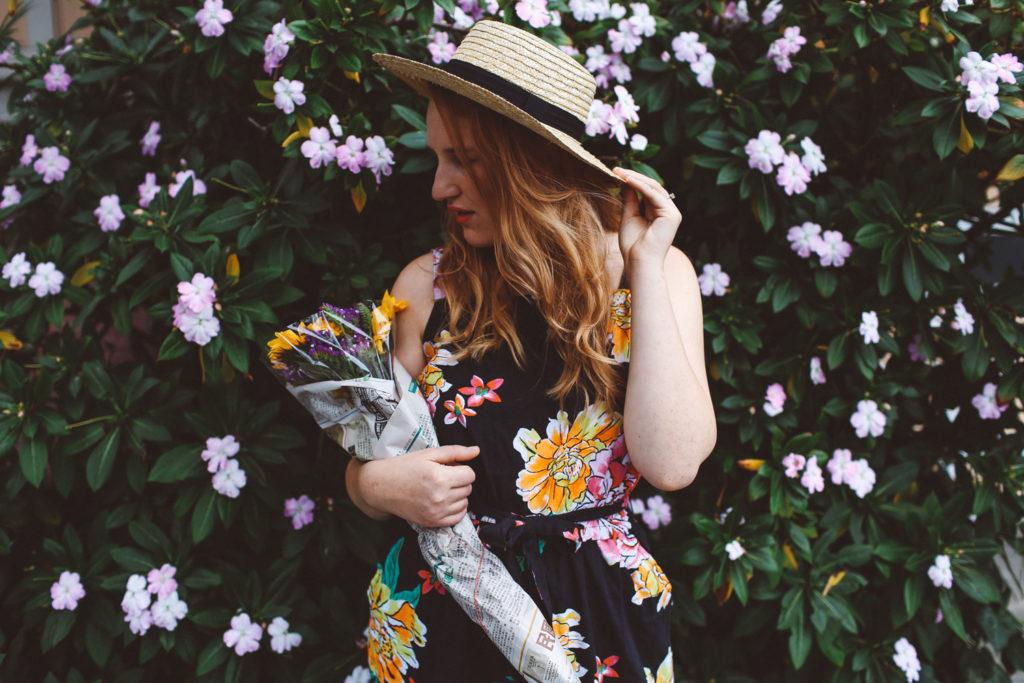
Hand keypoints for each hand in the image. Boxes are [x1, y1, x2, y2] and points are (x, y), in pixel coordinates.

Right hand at [361, 445, 478, 527]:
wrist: (381, 487)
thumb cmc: (405, 467)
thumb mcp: (429, 454)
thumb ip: (455, 452)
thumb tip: (477, 451)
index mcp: (440, 477)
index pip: (470, 475)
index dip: (461, 469)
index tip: (449, 468)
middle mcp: (440, 497)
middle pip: (468, 488)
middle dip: (459, 481)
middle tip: (442, 476)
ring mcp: (436, 512)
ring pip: (465, 503)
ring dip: (458, 495)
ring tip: (441, 488)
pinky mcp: (432, 522)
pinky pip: (458, 517)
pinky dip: (455, 508)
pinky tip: (443, 500)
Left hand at [612, 166, 681, 270]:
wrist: (639, 262)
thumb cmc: (633, 245)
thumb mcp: (629, 216)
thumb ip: (630, 200)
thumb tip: (626, 182)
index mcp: (658, 212)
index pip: (647, 190)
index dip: (633, 180)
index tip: (616, 173)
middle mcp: (667, 210)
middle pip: (652, 186)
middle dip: (634, 176)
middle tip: (617, 170)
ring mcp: (671, 212)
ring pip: (654, 188)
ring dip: (636, 178)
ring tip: (621, 173)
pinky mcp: (672, 215)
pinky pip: (655, 195)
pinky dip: (641, 186)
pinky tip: (628, 181)